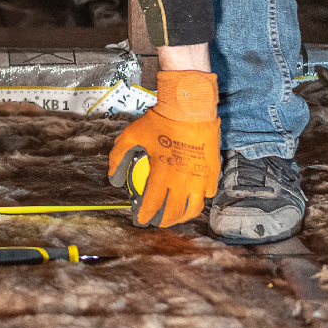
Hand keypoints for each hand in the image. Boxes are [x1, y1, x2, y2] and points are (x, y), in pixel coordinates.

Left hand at [108, 69, 220, 227]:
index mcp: (162, 174)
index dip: (146, 215)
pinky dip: (201, 199)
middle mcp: (183, 180)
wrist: (190, 106)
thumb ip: (118, 156)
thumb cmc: (160, 120)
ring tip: (177, 215)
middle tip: (158, 222)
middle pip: (174, 212)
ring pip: (194, 207)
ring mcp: (201, 177)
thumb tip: (113, 178)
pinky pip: (209, 193)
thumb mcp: (132, 134)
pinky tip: (195, 197)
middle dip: (164, 221)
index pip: (153, 204)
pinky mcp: (213, 170)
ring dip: (184, 216)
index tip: (141, 220)